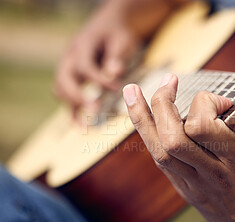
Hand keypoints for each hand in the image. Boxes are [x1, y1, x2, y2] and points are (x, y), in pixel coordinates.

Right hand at [55, 0, 139, 115]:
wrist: (109, 28)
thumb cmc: (118, 34)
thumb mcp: (122, 40)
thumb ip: (117, 56)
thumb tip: (114, 72)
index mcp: (82, 45)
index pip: (85, 65)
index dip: (99, 79)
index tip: (116, 88)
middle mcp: (70, 58)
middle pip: (64, 79)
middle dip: (78, 96)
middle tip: (95, 110)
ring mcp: (68, 69)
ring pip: (60, 90)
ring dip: (72, 107)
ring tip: (85, 126)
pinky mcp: (72, 80)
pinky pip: (66, 98)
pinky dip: (72, 112)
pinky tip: (81, 127)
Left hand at [123, 72, 234, 221]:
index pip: (204, 127)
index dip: (208, 103)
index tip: (223, 102)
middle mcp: (214, 174)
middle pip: (173, 138)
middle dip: (163, 103)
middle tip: (168, 81)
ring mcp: (195, 185)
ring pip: (159, 150)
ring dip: (141, 117)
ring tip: (131, 90)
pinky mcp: (185, 190)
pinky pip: (161, 160)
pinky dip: (149, 134)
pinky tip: (144, 115)